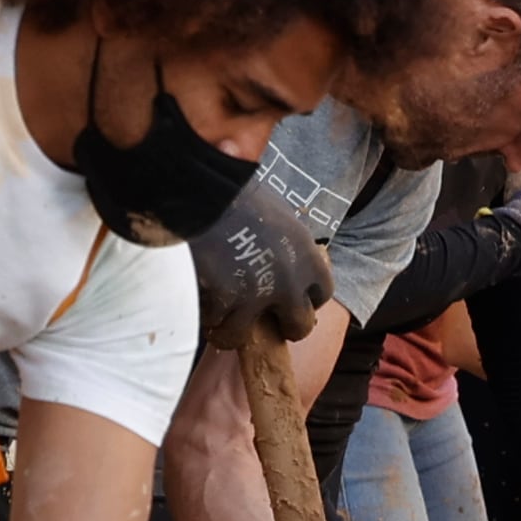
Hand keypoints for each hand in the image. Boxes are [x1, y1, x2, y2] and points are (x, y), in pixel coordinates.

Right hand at [190, 176, 330, 349]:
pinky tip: (197, 297)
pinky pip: (212, 321)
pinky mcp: (224, 298)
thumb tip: (284, 260)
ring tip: (217, 315)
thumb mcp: (279, 216)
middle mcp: (288, 280)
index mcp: (307, 255)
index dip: (306, 298)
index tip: (290, 298)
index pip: (323, 293)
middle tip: (261, 319)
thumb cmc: (238, 192)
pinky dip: (203, 312)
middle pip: (299, 327)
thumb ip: (287, 246)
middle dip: (282, 327)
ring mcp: (256, 294)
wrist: (204, 186)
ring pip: (243, 334)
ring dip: (229, 327)